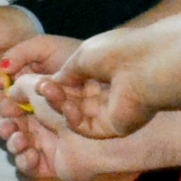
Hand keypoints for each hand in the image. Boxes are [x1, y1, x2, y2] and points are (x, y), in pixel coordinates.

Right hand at [0, 84, 125, 180]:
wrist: (96, 127)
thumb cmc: (68, 99)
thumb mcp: (41, 83)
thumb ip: (20, 85)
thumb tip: (9, 92)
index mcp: (41, 105)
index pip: (13, 110)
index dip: (4, 110)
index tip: (3, 107)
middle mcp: (43, 126)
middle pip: (12, 130)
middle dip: (5, 127)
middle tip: (8, 126)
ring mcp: (48, 147)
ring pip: (18, 149)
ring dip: (13, 143)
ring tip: (21, 139)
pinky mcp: (53, 167)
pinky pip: (30, 169)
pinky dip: (25, 162)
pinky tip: (31, 153)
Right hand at [39, 26, 161, 139]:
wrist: (146, 67)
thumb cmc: (116, 53)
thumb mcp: (82, 57)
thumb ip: (66, 73)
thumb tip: (51, 82)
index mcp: (102, 70)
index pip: (72, 82)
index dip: (53, 84)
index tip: (35, 82)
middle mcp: (106, 92)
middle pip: (71, 99)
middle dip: (52, 95)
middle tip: (37, 88)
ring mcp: (110, 111)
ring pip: (75, 114)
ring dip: (58, 104)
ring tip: (46, 92)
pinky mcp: (113, 128)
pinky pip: (86, 127)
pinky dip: (72, 119)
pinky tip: (68, 107)